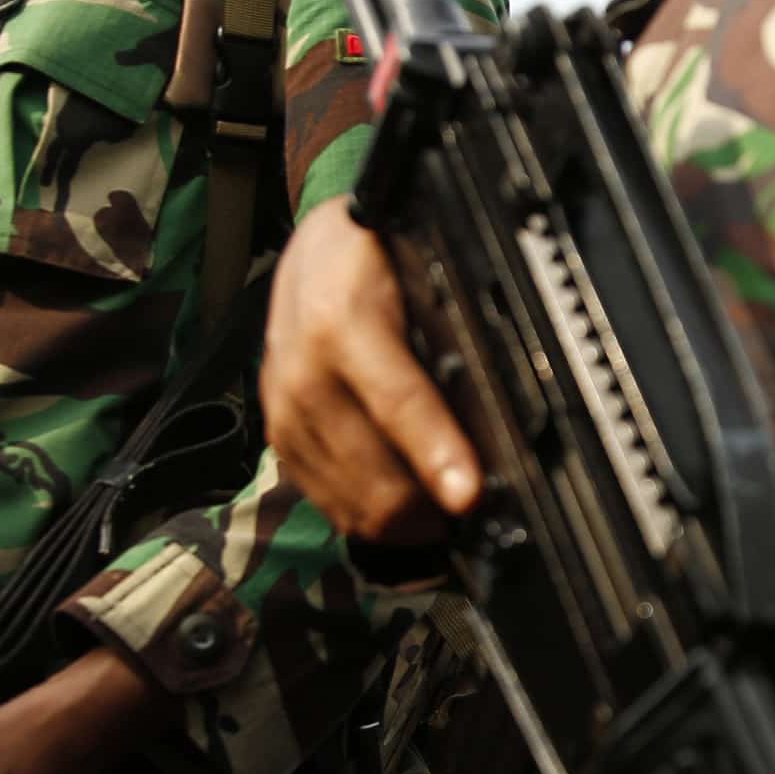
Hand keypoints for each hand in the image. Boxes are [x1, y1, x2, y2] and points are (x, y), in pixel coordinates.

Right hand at [258, 198, 480, 541]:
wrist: (311, 254)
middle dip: (432, 508)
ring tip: (449, 514)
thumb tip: (495, 403)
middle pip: (374, 474)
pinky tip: (406, 507)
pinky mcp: (279, 438)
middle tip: (481, 510)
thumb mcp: (419, 274)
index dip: (436, 453)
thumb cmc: (373, 258)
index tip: (468, 495)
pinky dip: (373, 514)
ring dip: (407, 519)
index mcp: (342, 324)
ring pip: (353, 502)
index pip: (397, 402)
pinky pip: (329, 503)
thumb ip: (450, 332)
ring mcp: (285, 413)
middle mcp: (303, 375)